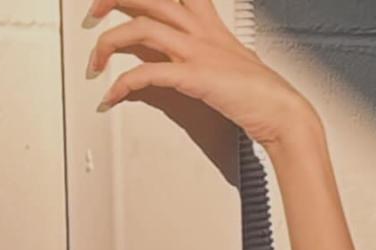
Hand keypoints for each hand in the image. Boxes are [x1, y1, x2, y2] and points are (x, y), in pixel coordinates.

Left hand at [84, 0, 317, 153]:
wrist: (284, 113)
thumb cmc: (261, 95)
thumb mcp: (229, 64)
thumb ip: (204, 55)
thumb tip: (182, 64)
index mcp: (208, 22)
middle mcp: (200, 30)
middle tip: (91, 12)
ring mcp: (196, 51)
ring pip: (140, 28)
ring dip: (108, 43)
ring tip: (93, 61)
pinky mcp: (194, 77)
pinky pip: (145, 75)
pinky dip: (121, 85)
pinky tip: (111, 95)